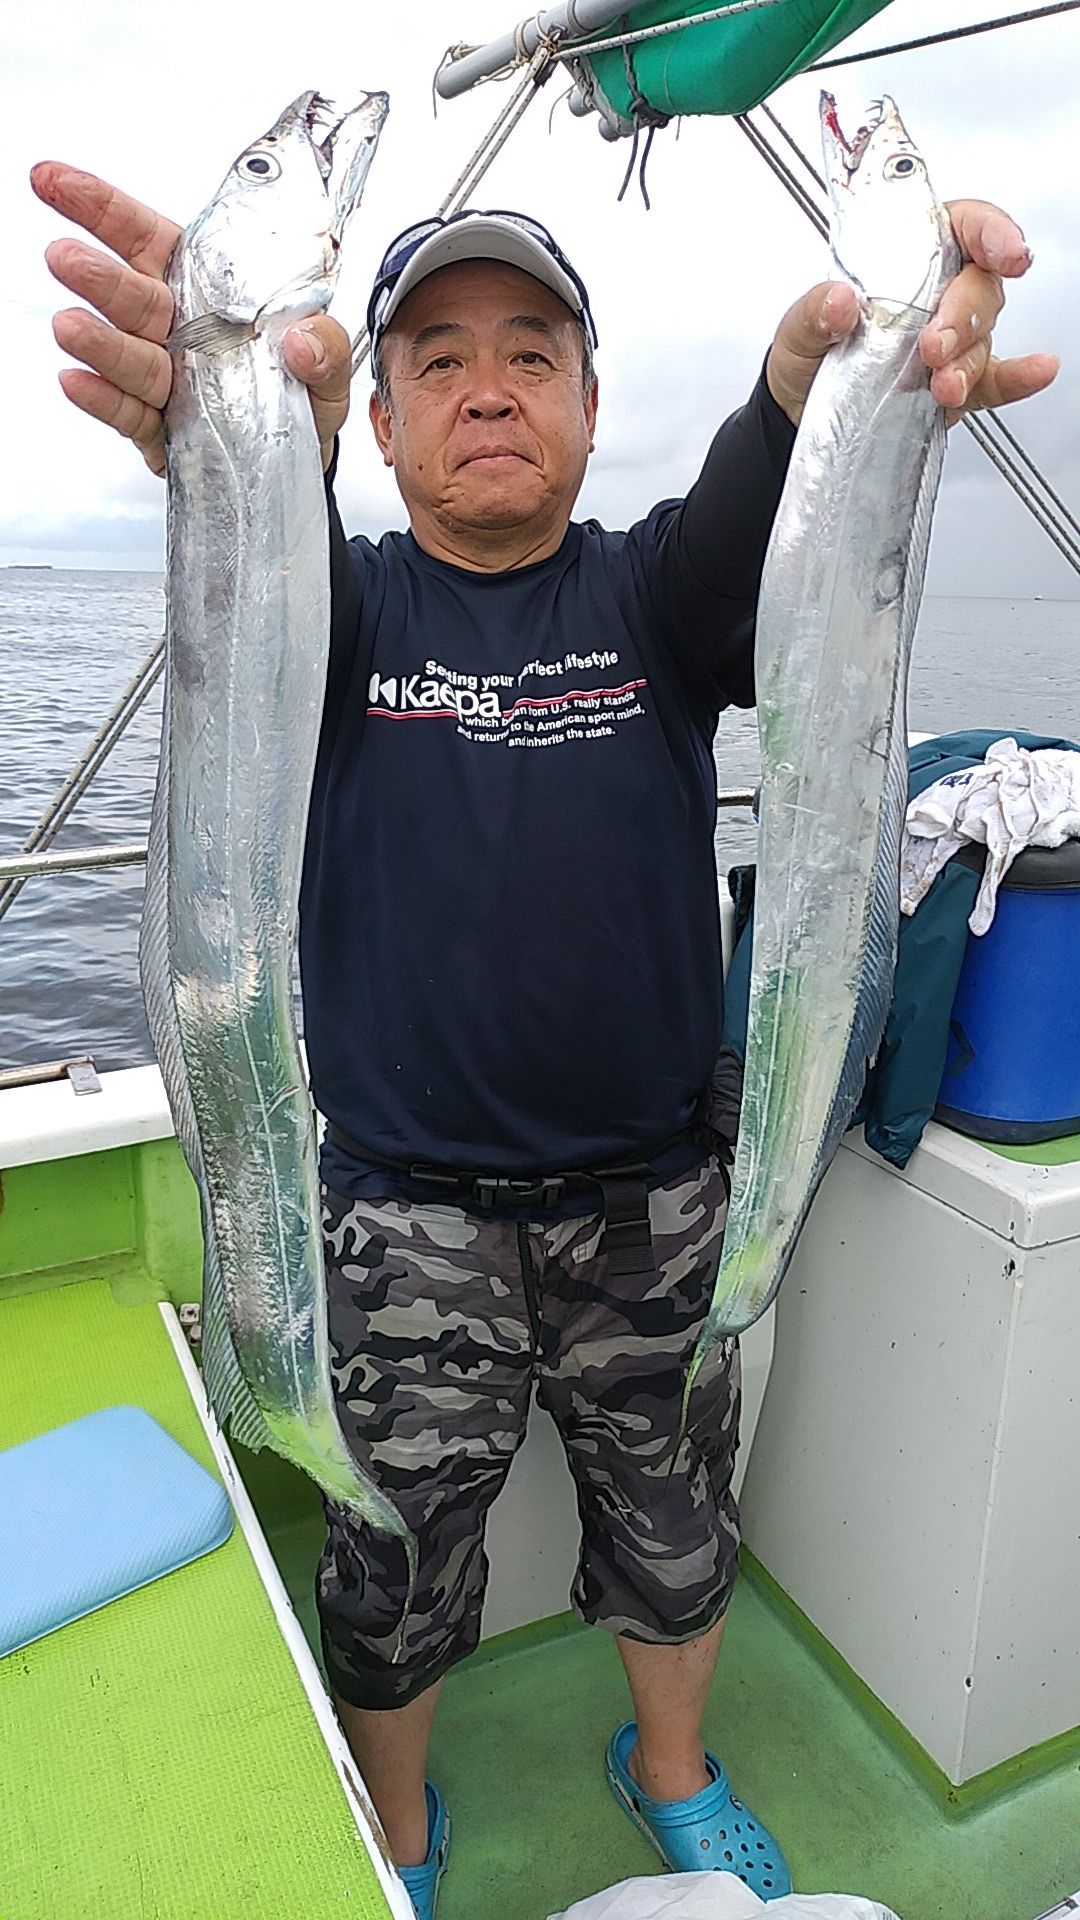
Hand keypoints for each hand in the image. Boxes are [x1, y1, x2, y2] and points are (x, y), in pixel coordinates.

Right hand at [31, 162, 352, 476]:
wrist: (301, 458)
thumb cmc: (303, 392)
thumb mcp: (328, 361)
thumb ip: (325, 344)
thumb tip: (304, 340)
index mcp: (203, 287)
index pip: (145, 238)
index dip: (101, 208)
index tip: (56, 182)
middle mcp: (175, 328)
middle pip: (128, 293)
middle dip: (96, 276)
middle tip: (66, 258)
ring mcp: (164, 378)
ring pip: (128, 355)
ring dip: (98, 341)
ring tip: (71, 327)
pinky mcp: (160, 428)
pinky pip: (130, 412)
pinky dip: (105, 400)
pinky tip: (79, 382)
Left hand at [766, 198, 1058, 427]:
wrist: (799, 412)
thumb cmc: (806, 354)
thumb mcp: (795, 328)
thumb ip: (815, 311)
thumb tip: (839, 301)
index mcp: (908, 257)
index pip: (962, 227)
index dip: (991, 231)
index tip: (1004, 251)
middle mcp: (938, 293)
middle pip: (979, 286)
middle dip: (963, 315)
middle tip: (933, 345)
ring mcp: (950, 340)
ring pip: (982, 338)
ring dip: (967, 362)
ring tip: (942, 385)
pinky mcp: (954, 384)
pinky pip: (994, 380)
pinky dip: (1017, 379)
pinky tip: (1036, 371)